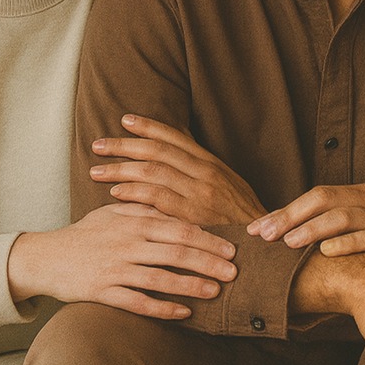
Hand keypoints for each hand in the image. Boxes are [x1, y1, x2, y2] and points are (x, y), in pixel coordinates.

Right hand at [7, 202, 237, 319]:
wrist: (45, 257)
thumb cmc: (85, 234)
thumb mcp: (113, 213)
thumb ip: (144, 209)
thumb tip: (175, 209)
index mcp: (133, 221)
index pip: (179, 228)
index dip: (208, 238)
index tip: (231, 248)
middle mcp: (127, 243)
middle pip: (176, 252)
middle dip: (208, 262)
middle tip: (234, 271)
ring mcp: (115, 268)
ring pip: (160, 278)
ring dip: (190, 285)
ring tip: (215, 291)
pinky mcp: (103, 292)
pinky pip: (137, 302)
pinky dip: (162, 308)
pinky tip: (183, 313)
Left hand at [89, 113, 266, 224]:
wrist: (267, 244)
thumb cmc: (243, 217)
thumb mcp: (228, 184)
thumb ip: (203, 168)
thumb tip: (179, 151)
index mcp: (211, 162)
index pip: (173, 136)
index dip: (147, 126)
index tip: (124, 120)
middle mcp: (204, 172)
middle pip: (156, 150)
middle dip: (124, 146)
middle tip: (99, 144)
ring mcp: (199, 193)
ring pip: (152, 171)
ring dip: (121, 169)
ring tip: (97, 169)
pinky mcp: (194, 216)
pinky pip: (158, 199)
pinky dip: (134, 193)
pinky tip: (115, 192)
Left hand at [249, 183, 364, 268]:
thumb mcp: (363, 228)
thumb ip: (333, 227)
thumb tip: (287, 239)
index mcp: (358, 193)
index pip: (314, 195)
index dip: (283, 209)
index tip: (255, 226)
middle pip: (321, 199)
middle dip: (289, 216)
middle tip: (263, 234)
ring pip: (341, 216)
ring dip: (310, 229)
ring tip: (286, 243)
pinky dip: (345, 244)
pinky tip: (325, 253)